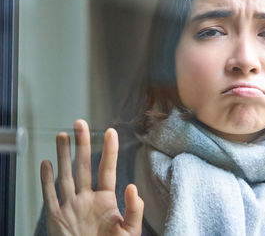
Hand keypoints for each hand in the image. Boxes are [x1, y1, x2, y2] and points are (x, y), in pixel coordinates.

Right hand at [40, 120, 143, 235]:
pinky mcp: (57, 218)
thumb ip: (134, 210)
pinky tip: (46, 164)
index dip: (109, 150)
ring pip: (65, 175)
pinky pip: (50, 195)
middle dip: (82, 144)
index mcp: (106, 201)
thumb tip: (132, 186)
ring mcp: (71, 207)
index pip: (108, 170)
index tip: (111, 131)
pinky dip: (46, 180)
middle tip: (80, 124)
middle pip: (84, 166)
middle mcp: (87, 199)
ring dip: (63, 156)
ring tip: (62, 136)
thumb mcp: (130, 232)